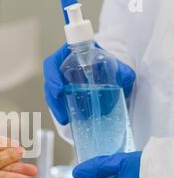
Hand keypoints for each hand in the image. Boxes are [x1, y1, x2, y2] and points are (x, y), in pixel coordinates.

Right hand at [42, 0, 135, 124]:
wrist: (103, 74)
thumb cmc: (103, 63)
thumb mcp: (113, 63)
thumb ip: (121, 69)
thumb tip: (127, 77)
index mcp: (68, 56)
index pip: (54, 62)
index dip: (53, 72)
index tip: (60, 86)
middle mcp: (61, 70)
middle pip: (50, 80)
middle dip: (52, 92)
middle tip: (60, 99)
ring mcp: (60, 84)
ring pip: (51, 93)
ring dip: (56, 106)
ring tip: (64, 118)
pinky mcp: (62, 97)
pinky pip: (57, 103)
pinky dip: (60, 112)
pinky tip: (66, 121)